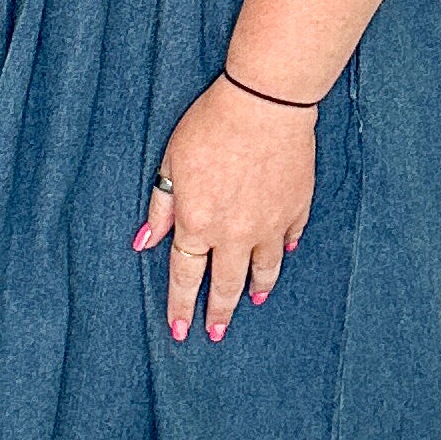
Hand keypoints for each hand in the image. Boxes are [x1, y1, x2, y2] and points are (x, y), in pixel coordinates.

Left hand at [134, 74, 314, 340]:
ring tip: (251, 301)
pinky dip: (283, 252)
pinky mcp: (296, 209)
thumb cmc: (210, 126)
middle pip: (225, 284)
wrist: (264, 106)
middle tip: (215, 333)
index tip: (180, 331)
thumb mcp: (171, 163)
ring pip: (263, 271)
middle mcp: (234, 234)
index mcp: (197, 224)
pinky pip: (289, 240)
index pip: (186, 277)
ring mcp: (269, 225)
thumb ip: (161, 206)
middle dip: (219, 313)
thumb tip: (144, 243)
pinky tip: (281, 256)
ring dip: (255, 289)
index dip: (181, 307)